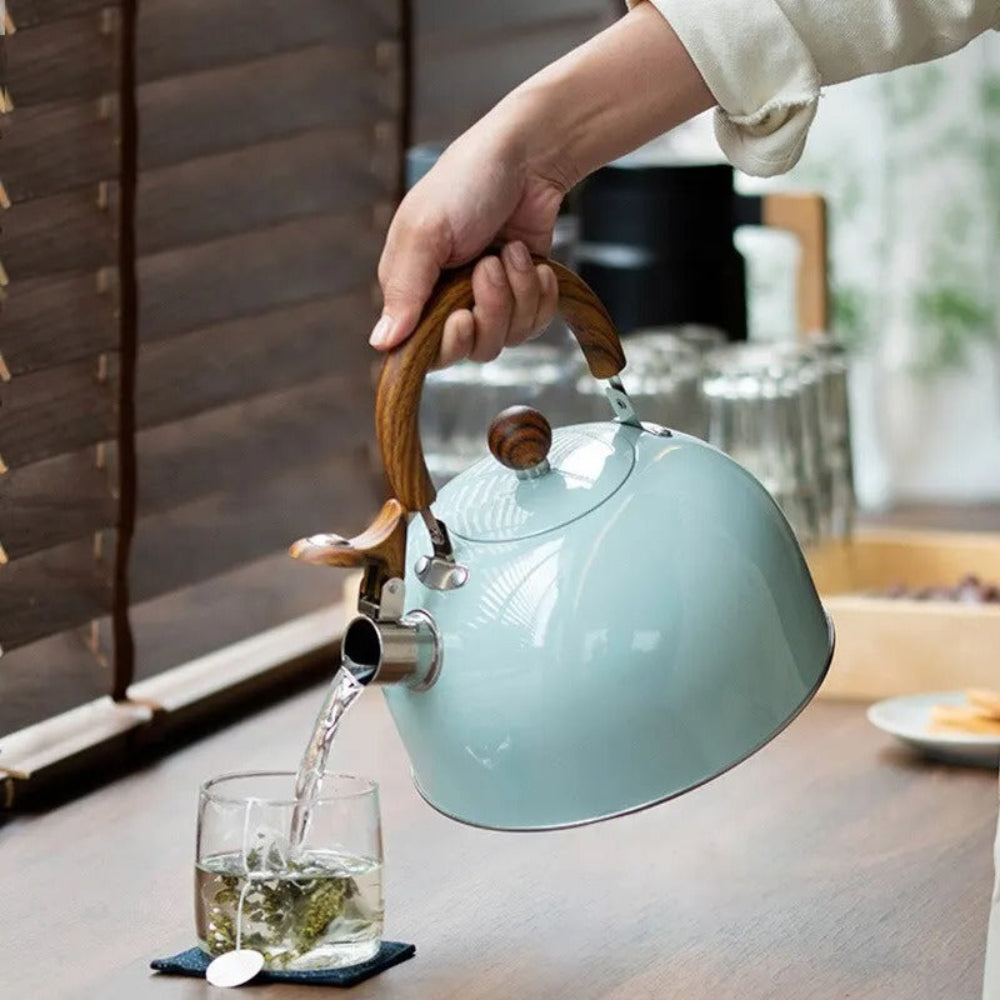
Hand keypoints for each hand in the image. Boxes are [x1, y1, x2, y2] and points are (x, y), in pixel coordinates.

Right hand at [368, 3, 710, 367]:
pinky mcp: (523, 297)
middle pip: (472, 349)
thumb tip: (381, 344)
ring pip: (507, 338)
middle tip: (489, 264)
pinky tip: (535, 262)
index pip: (423, 350)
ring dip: (517, 292)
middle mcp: (448, 301)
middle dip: (490, 309)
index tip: (461, 317)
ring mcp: (489, 301)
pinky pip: (535, 323)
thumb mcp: (425, 231)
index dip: (447, 344)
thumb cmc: (467, 184)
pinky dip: (540, 293)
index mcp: (414, 288)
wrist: (528, 158)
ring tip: (511, 250)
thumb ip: (404, 289)